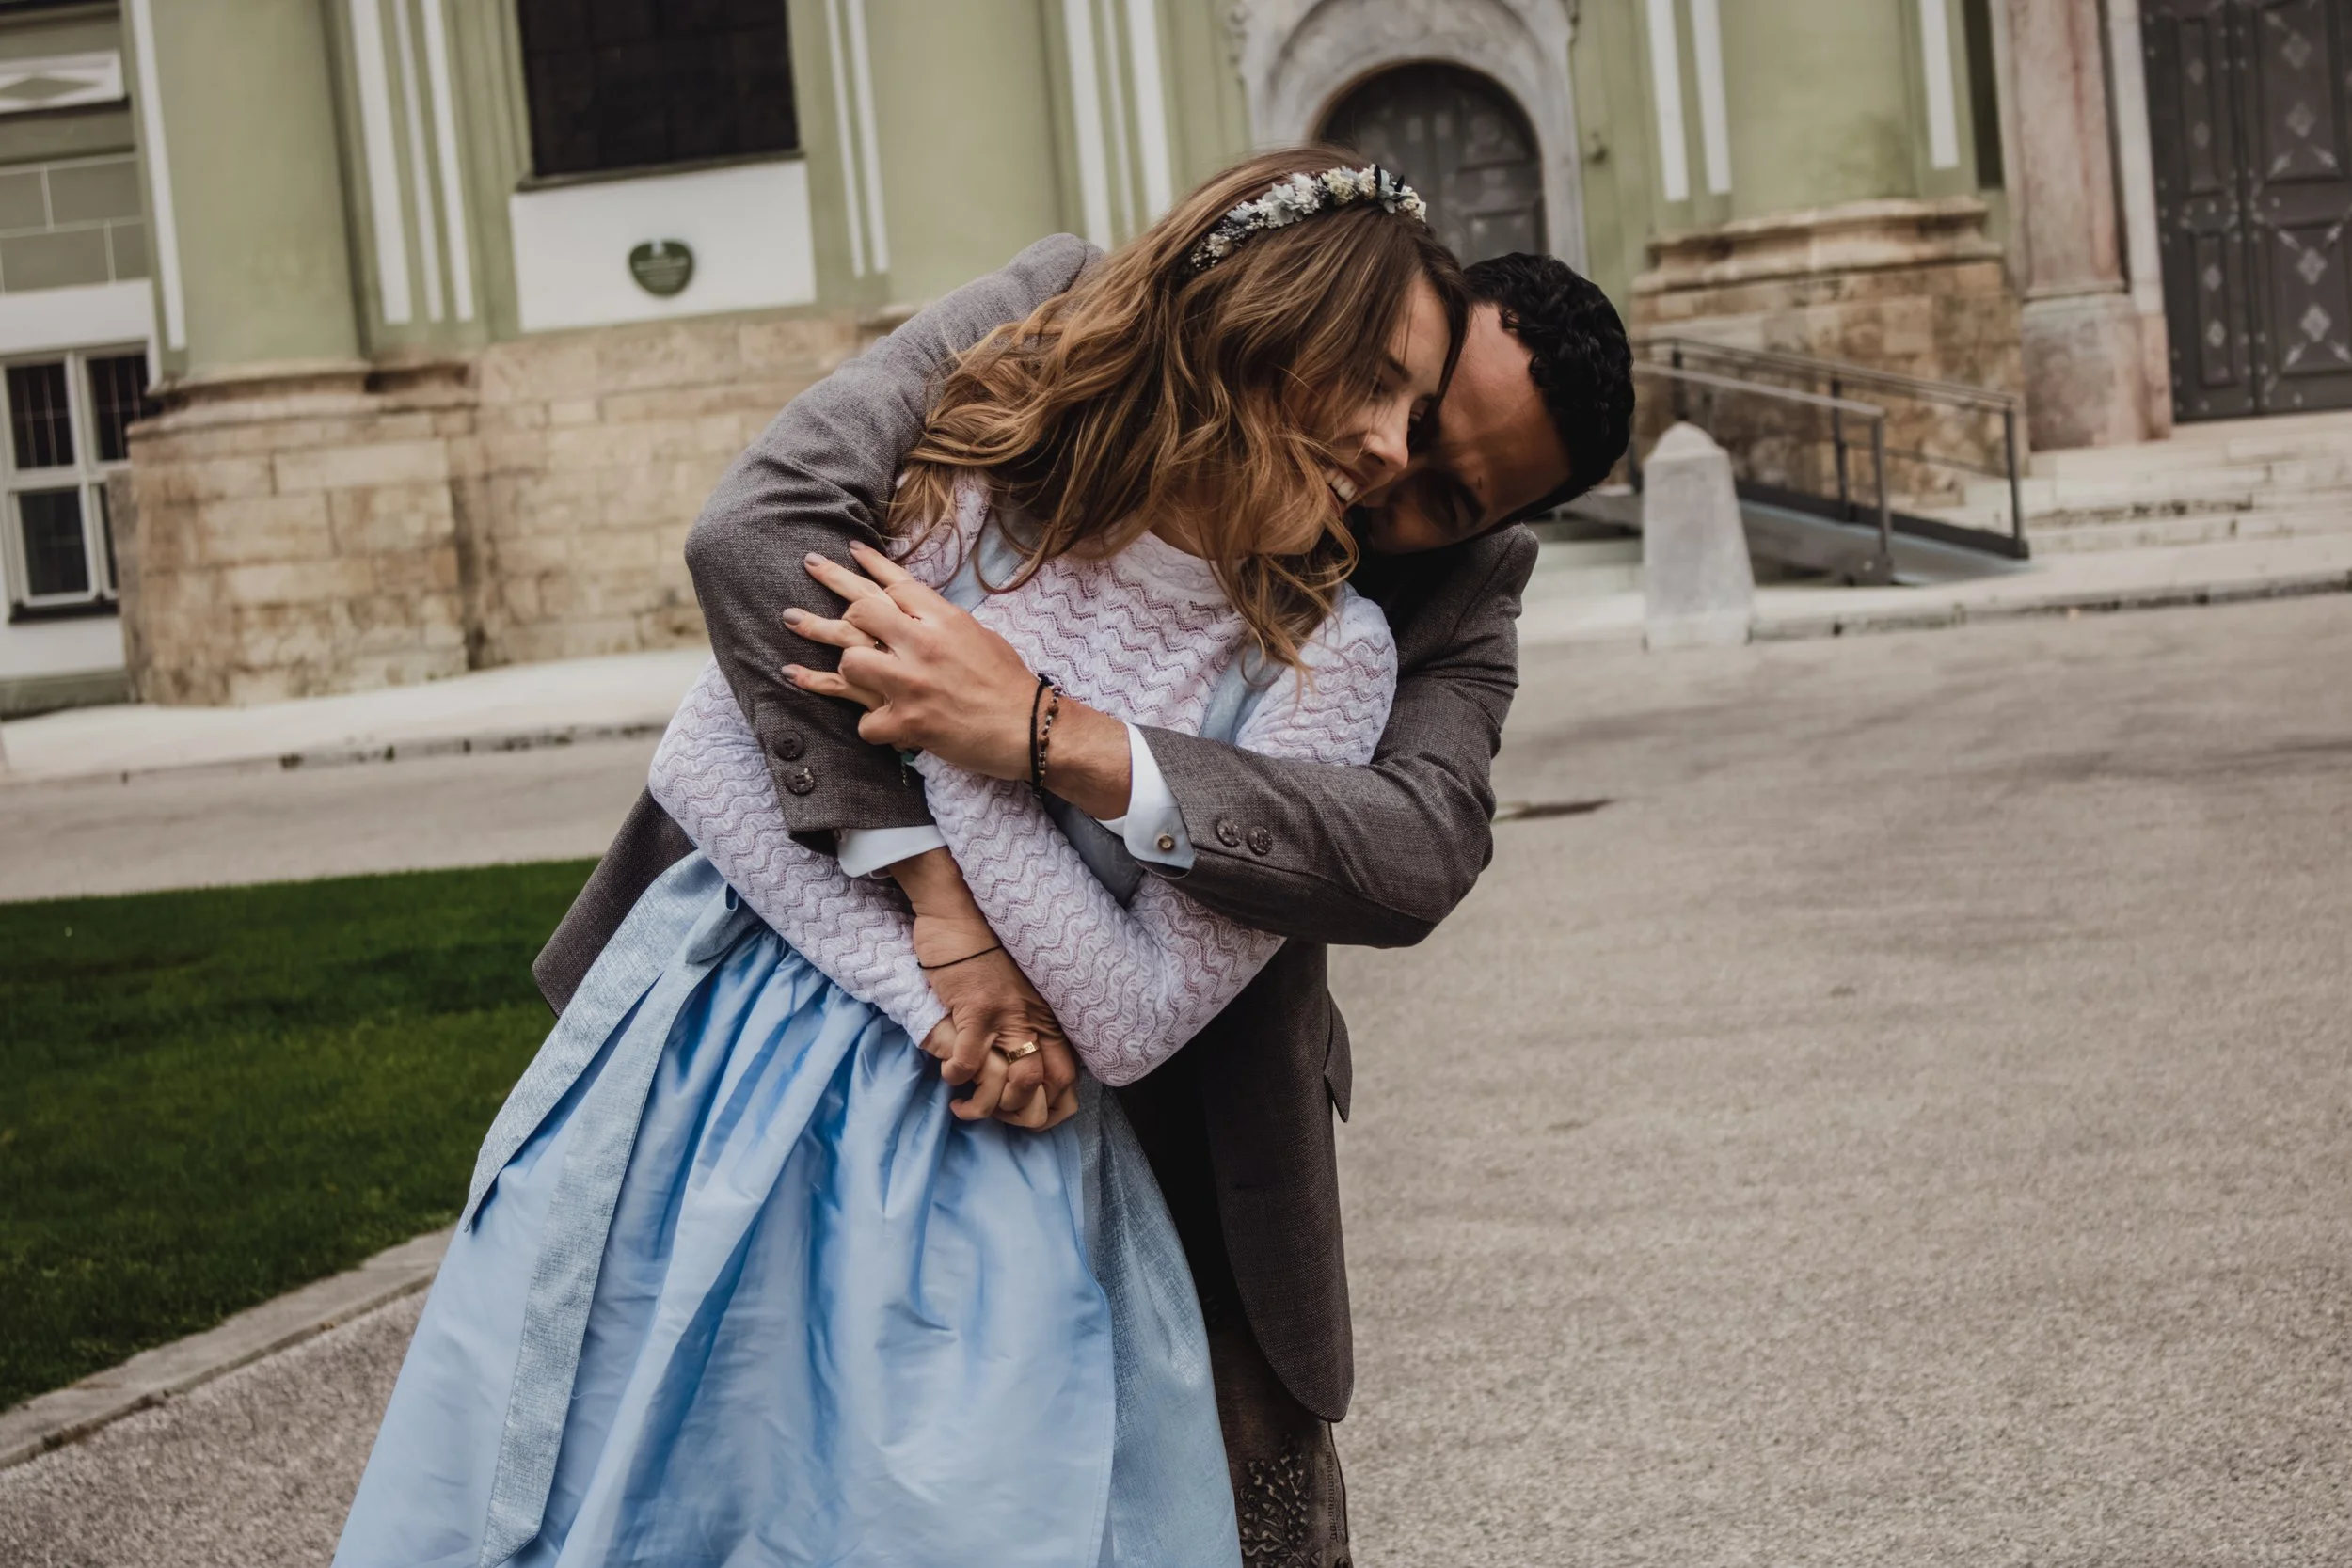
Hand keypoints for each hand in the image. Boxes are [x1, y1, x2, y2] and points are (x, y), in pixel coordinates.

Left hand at [781, 545, 1036, 779]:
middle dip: (831, 593)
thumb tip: (916, 614)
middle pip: (862, 608)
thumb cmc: (1010, 683)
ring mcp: (911, 683)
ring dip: (845, 670)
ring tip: (817, 666)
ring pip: (851, 661)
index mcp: (944, 619)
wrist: (1030, 729)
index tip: (848, 550)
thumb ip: (942, 623)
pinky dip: (870, 725)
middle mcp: (923, 643)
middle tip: (804, 584)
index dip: (868, 565)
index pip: (896, 583)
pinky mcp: (907, 722)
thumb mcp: (979, 636)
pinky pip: (863, 721)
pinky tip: (869, 724)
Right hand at [893, 847, 1077, 1129]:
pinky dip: (957, 1077)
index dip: (1051, 1109)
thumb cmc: (984, 948)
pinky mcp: (976, 1009)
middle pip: (1046, 1088)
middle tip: (992, 1117)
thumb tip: (1021, 1057)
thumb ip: (1025, 1019)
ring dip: (986, 1105)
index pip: (1068, 1077)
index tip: (1024, 1120)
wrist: (961, 908)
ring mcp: (1008, 1015)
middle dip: (1019, 1116)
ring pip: (1013, 1085)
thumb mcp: (1018, 986)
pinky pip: (970, 1062)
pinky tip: (948, 1074)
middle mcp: (1035, 1019)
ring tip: (964, 1105)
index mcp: (1048, 1015)